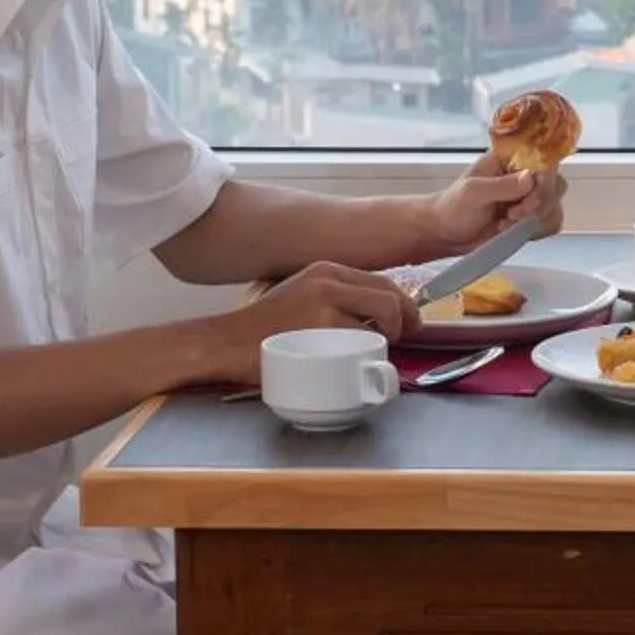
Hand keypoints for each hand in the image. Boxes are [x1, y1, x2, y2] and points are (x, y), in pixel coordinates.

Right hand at [204, 262, 414, 381]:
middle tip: (404, 339)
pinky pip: (364, 341)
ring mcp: (325, 302)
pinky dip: (367, 355)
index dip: (404, 303)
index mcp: (325, 270)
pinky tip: (356, 364)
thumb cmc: (261, 330)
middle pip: (390, 296)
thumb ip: (332, 300)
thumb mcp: (300, 297)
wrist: (223, 343)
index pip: (381, 281)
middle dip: (407, 320)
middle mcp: (328, 279)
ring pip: (384, 317)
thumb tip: (370, 317)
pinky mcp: (321, 327)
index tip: (410, 321)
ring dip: (389, 339)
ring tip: (375, 354)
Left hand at [423, 149, 568, 253]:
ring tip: (506, 224)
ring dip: (535, 220)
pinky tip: (513, 232)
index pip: (544, 158)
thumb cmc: (452, 207)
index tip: (530, 197)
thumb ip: (502, 186)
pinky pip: (551, 222)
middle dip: (539, 204)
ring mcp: (528, 198)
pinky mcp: (530, 219)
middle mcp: (523, 175)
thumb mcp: (473, 193)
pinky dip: (537, 231)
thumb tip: (531, 177)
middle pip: (555, 183)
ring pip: (555, 205)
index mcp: (510, 159)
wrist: (444, 234)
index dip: (545, 178)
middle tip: (512, 214)